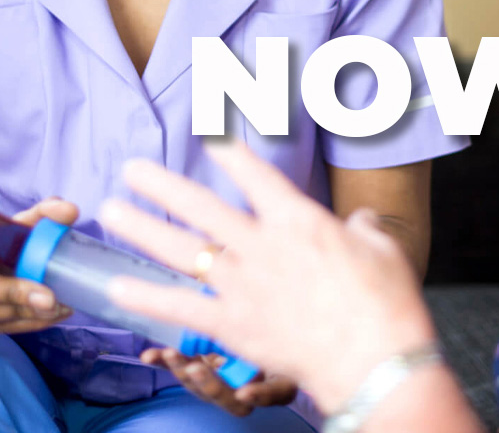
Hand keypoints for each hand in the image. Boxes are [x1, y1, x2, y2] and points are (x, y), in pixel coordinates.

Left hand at [100, 143, 437, 413]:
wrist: (375, 360)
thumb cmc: (386, 302)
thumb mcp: (383, 249)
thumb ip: (364, 227)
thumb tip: (361, 221)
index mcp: (299, 220)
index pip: (257, 176)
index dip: (231, 154)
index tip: (210, 139)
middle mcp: (262, 246)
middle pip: (200, 207)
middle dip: (162, 185)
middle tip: (132, 169)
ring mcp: (242, 285)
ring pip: (180, 250)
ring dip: (142, 229)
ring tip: (112, 211)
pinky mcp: (233, 326)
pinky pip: (180, 308)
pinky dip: (146, 298)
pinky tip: (116, 288)